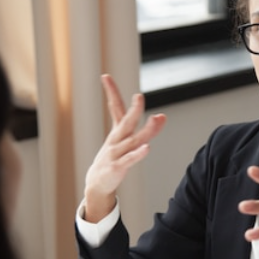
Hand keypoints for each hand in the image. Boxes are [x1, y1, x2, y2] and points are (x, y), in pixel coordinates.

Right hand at [83, 74, 166, 222]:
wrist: (97, 182)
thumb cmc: (113, 159)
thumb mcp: (126, 141)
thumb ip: (145, 129)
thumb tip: (161, 116)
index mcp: (117, 132)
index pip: (114, 108)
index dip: (111, 92)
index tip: (105, 76)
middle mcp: (116, 140)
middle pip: (126, 122)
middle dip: (134, 109)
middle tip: (139, 96)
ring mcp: (116, 153)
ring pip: (132, 140)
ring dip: (145, 130)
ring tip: (156, 119)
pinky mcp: (117, 167)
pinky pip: (129, 160)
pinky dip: (138, 154)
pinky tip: (147, 148)